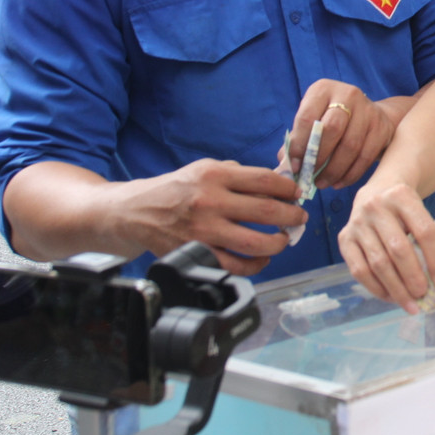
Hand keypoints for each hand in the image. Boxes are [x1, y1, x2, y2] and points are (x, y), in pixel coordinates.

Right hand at [119, 158, 307, 276]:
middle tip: (299, 218)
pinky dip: (256, 265)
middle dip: (292, 216)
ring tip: (283, 239)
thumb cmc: (177, 189)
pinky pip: (235, 266)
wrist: (135, 211)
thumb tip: (277, 182)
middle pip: (267, 212)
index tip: (297, 194)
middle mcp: (210, 202)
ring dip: (278, 243)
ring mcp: (203, 231)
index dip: (289, 189)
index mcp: (215, 175)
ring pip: (255, 243)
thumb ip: (239, 174)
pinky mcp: (196, 253)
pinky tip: (261, 259)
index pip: (265, 181)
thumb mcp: (205, 168)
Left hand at [286, 79, 398, 189]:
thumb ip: (297, 139)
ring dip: (334, 170)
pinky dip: (350, 174)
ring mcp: (368, 111)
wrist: (369, 113)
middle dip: (318, 157)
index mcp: (323, 90)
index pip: (307, 117)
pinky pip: (365, 156)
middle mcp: (348, 95)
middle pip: (332, 129)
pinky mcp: (382, 128)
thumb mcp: (312, 119)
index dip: (299, 144)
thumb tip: (284, 163)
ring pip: (350, 146)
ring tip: (322, 183)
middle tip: (309, 175)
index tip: (294, 165)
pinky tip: (338, 182)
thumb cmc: (331, 118)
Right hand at [339, 181, 434, 313]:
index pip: (425, 231)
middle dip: (413, 277)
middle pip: (398, 249)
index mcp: (402, 196)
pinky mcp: (344, 238)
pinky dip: (376, 288)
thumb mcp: (419, 211)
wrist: (377, 190)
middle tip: (424, 295)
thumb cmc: (404, 208)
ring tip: (410, 303)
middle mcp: (376, 207)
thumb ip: (428, 239)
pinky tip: (390, 297)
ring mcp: (357, 223)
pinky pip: (358, 270)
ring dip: (396, 288)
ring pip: (378, 263)